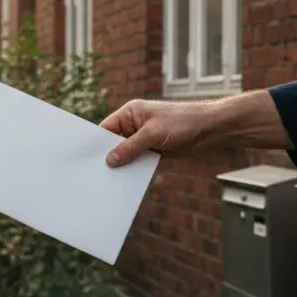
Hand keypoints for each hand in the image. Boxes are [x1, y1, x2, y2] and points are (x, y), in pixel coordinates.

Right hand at [100, 90, 291, 166]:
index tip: (84, 159)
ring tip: (107, 182)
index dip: (95, 144)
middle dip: (107, 157)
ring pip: (125, 155)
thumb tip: (110, 160)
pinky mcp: (154, 151)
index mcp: (130, 113)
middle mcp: (134, 125)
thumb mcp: (153, 134)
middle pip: (113, 144)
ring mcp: (144, 139)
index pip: (105, 129)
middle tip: (93, 174)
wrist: (212, 129)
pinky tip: (125, 182)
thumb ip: (131, 147)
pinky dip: (133, 171)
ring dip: (121, 166)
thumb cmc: (184, 121)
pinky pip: (138, 162)